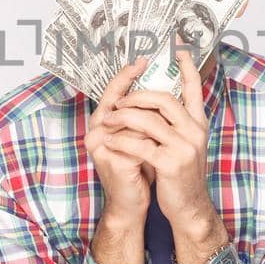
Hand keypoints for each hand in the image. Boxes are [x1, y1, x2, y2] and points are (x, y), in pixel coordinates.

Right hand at [85, 57, 157, 226]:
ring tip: (167, 112)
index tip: (142, 59)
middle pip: (118, 101)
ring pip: (133, 120)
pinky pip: (139, 141)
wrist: (130, 204)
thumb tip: (158, 91)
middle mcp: (96, 133)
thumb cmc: (137, 170)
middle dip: (138, 85)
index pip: (112, 94)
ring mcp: (102, 147)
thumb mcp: (139, 138)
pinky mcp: (114, 161)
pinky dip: (153, 138)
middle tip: (151, 67)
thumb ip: (141, 118)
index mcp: (102, 126)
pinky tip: (162, 137)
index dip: (125, 76)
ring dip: (152, 117)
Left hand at [102, 47, 217, 240]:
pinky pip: (139, 144)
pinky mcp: (170, 163)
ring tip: (109, 120)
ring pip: (148, 120)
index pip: (193, 87)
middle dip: (136, 96)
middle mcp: (194, 131)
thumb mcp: (184, 144)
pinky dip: (121, 141)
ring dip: (123, 117)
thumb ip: (175, 122)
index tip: (179, 48)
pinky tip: (111, 141)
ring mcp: (184, 147)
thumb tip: (155, 101)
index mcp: (198, 122)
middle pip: (163, 98)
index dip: (187, 66)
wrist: (189, 206)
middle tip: (119, 101)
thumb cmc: (181, 174)